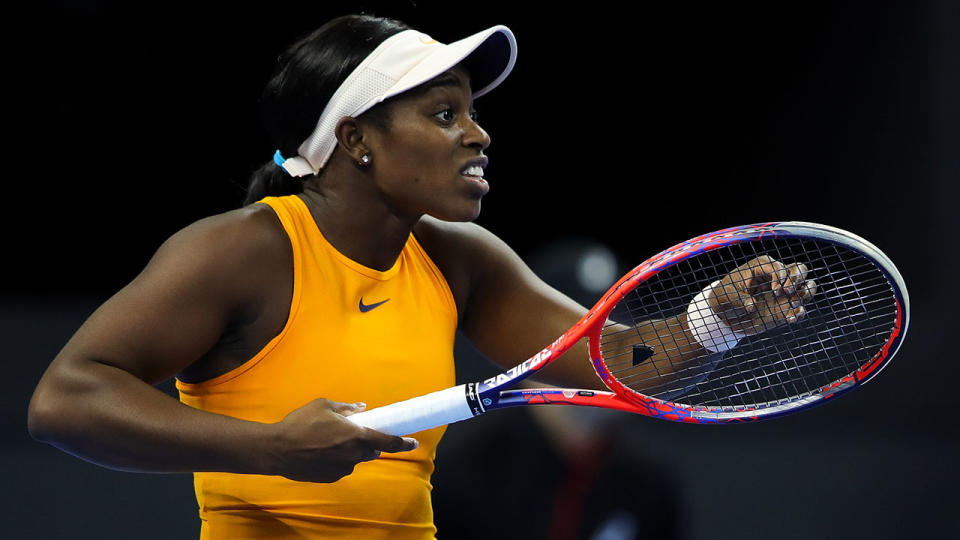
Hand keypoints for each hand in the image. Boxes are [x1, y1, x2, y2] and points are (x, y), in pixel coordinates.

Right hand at [264, 398, 418, 482]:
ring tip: (326, 441)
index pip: (388, 442)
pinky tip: (318, 452)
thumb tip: (362, 408)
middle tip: (350, 433)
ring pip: (354, 459)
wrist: (277, 449)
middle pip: (371, 451)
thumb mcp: (324, 405)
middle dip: (367, 442)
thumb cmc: (301, 423)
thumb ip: (347, 408)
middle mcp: (353, 455)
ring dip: (349, 451)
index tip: (413, 442)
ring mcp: (342, 469)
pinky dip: (336, 459)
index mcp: (356, 436)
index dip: (403, 443)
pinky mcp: (330, 478)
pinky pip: (340, 467)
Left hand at [708, 255, 817, 335]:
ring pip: (807, 285)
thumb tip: (752, 306)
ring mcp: (784, 292)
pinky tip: (790, 319)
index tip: (774, 292)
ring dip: (805, 293)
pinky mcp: (786, 307)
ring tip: (793, 304)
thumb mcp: (725, 296)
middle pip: (800, 269)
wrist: (725, 313)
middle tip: (786, 292)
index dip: (781, 277)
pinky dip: (800, 312)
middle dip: (798, 279)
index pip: (779, 266)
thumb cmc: (724, 297)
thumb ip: (739, 300)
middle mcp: (776, 276)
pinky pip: (801, 307)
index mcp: (761, 267)